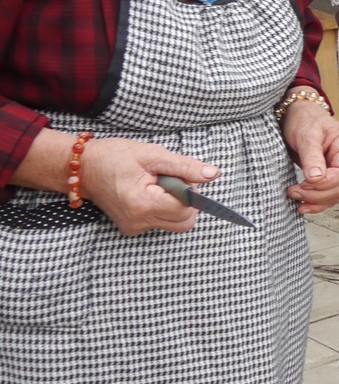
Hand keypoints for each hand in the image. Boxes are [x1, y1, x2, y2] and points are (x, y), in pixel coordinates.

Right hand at [78, 137, 211, 235]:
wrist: (81, 167)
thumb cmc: (114, 157)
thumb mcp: (153, 155)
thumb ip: (185, 166)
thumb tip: (213, 174)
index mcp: (144, 205)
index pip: (187, 208)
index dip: (189, 190)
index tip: (175, 176)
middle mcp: (139, 222)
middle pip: (185, 221)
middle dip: (185, 201)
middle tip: (168, 181)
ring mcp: (134, 228)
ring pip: (175, 223)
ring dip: (174, 205)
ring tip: (155, 186)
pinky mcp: (131, 228)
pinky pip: (160, 222)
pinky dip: (162, 208)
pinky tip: (147, 192)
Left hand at [283, 100, 338, 214]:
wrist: (301, 116)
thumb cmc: (305, 121)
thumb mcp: (306, 136)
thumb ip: (312, 157)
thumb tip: (316, 179)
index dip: (325, 184)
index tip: (303, 183)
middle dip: (318, 194)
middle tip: (294, 192)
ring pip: (338, 193)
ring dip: (317, 201)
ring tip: (295, 196)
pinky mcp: (335, 174)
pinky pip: (332, 194)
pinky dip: (318, 202)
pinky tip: (304, 205)